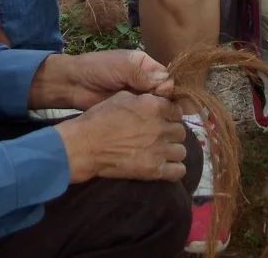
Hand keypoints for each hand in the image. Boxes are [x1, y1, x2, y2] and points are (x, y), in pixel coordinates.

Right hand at [56, 90, 186, 182]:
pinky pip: (179, 171)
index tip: (164, 120)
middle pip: (181, 131)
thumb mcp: (122, 97)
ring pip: (182, 151)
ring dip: (173, 151)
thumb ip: (144, 99)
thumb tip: (157, 101)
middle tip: (160, 136)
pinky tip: (165, 166)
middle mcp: (160, 127)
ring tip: (162, 151)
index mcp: (154, 106)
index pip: (177, 111)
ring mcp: (159, 150)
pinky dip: (174, 169)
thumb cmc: (100, 118)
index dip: (171, 115)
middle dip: (172, 133)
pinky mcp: (154, 170)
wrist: (86, 145)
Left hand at [66, 49, 172, 109]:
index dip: (167, 86)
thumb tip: (167, 83)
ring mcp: (137, 96)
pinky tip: (147, 125)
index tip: (161, 94)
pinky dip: (146, 119)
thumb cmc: (97, 69)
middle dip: (162, 101)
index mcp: (145, 65)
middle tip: (155, 108)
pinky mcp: (129, 110)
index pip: (166, 76)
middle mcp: (144, 80)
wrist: (73, 84)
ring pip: (155, 106)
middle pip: (163, 93)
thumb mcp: (122, 66)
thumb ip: (143, 75)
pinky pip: (143, 115)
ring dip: (155, 112)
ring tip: (153, 118)